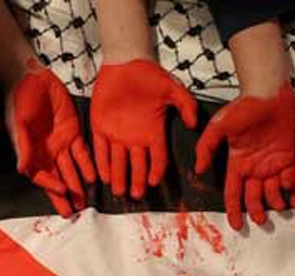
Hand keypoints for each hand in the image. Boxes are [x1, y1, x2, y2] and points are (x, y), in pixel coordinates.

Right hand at [8, 65, 95, 216]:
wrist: (32, 77)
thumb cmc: (20, 99)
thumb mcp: (20, 123)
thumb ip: (23, 147)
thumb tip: (22, 170)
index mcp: (32, 152)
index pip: (42, 175)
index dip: (51, 186)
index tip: (63, 193)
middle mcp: (47, 152)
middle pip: (58, 178)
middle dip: (65, 195)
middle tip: (73, 212)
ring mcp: (61, 143)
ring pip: (71, 169)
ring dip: (78, 184)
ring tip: (85, 201)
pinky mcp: (73, 132)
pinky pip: (83, 153)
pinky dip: (88, 165)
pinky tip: (95, 177)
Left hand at [91, 59, 197, 198]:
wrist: (125, 62)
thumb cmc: (150, 74)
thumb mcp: (172, 88)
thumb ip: (186, 105)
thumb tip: (194, 124)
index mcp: (154, 131)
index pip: (158, 157)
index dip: (156, 170)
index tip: (154, 182)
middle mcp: (136, 137)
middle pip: (138, 166)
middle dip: (137, 181)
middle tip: (136, 195)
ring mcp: (118, 134)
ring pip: (118, 162)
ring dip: (118, 177)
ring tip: (119, 192)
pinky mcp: (101, 127)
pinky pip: (100, 149)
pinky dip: (101, 163)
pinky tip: (102, 176)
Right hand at [195, 83, 294, 229]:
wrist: (270, 93)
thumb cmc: (244, 106)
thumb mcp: (219, 126)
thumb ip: (206, 147)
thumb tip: (199, 169)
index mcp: (237, 163)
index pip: (233, 193)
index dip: (234, 210)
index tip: (236, 225)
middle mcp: (254, 167)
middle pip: (253, 197)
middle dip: (256, 211)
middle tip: (261, 220)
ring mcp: (272, 164)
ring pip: (273, 192)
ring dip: (275, 202)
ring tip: (279, 205)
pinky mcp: (289, 158)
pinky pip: (291, 180)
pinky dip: (292, 189)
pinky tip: (293, 192)